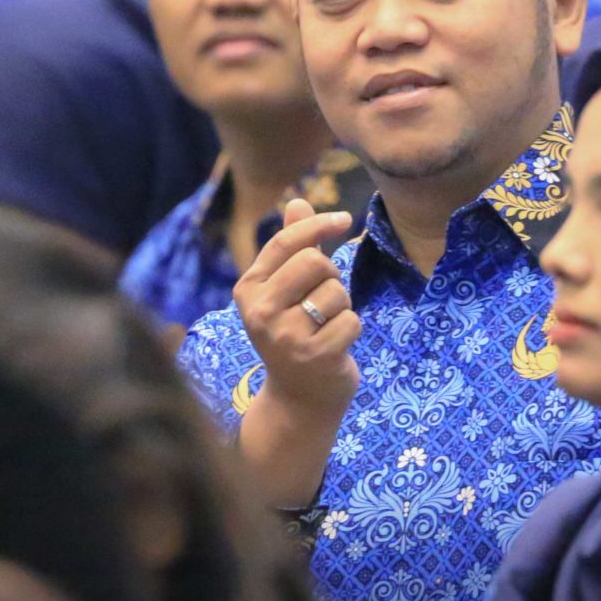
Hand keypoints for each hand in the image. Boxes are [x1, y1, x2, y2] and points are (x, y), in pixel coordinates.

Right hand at [235, 199, 360, 413]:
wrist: (298, 399)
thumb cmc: (293, 333)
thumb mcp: (284, 290)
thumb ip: (292, 246)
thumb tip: (298, 200)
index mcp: (247, 289)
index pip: (285, 242)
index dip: (318, 225)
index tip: (344, 218)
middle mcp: (260, 312)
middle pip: (315, 261)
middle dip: (330, 276)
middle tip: (322, 300)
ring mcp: (287, 336)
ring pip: (337, 292)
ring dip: (341, 306)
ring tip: (325, 327)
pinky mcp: (316, 357)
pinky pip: (352, 321)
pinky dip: (351, 330)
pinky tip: (334, 346)